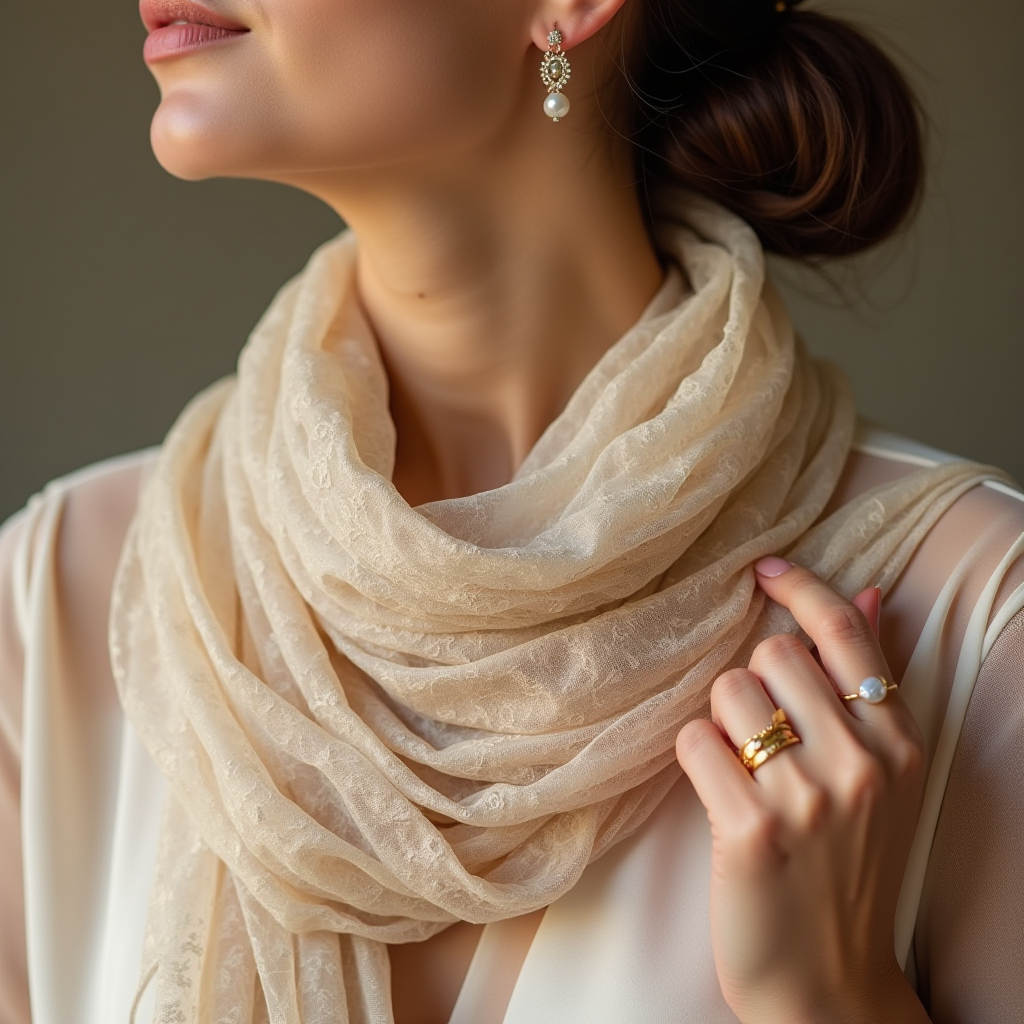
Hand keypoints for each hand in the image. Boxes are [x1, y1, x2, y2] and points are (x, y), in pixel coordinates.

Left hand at [675, 559, 930, 1023]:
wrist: (828, 981)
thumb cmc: (847, 867)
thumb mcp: (884, 775)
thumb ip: (873, 683)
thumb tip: (870, 593)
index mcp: (899, 743)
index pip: (846, 634)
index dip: (801, 588)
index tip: (764, 569)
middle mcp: (863, 764)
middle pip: (772, 656)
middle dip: (752, 684)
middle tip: (760, 736)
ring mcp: (808, 798)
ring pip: (727, 692)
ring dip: (719, 722)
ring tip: (742, 770)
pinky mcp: (751, 830)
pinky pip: (694, 741)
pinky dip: (695, 758)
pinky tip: (717, 793)